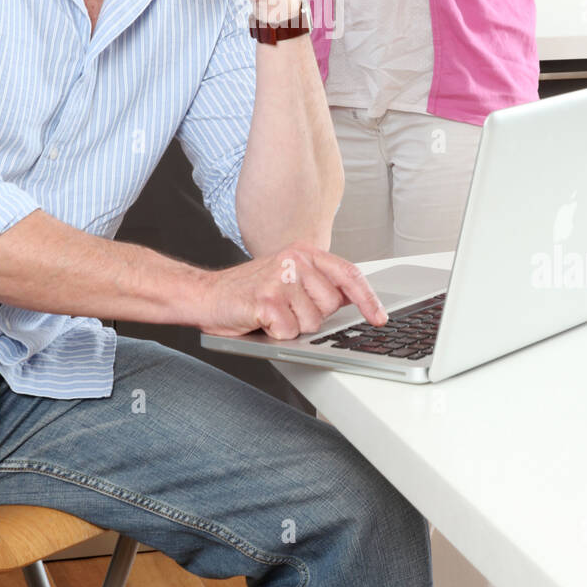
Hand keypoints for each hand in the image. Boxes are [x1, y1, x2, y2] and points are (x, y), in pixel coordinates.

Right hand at [199, 241, 388, 338]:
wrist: (206, 295)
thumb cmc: (249, 291)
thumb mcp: (287, 278)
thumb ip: (318, 283)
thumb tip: (354, 300)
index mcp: (303, 252)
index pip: (348, 274)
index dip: (368, 298)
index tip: (380, 317)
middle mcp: (294, 260)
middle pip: (331, 306)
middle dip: (313, 317)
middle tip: (287, 310)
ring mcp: (280, 278)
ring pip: (312, 323)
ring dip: (293, 328)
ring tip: (272, 315)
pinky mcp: (266, 300)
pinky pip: (290, 332)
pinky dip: (276, 335)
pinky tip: (262, 321)